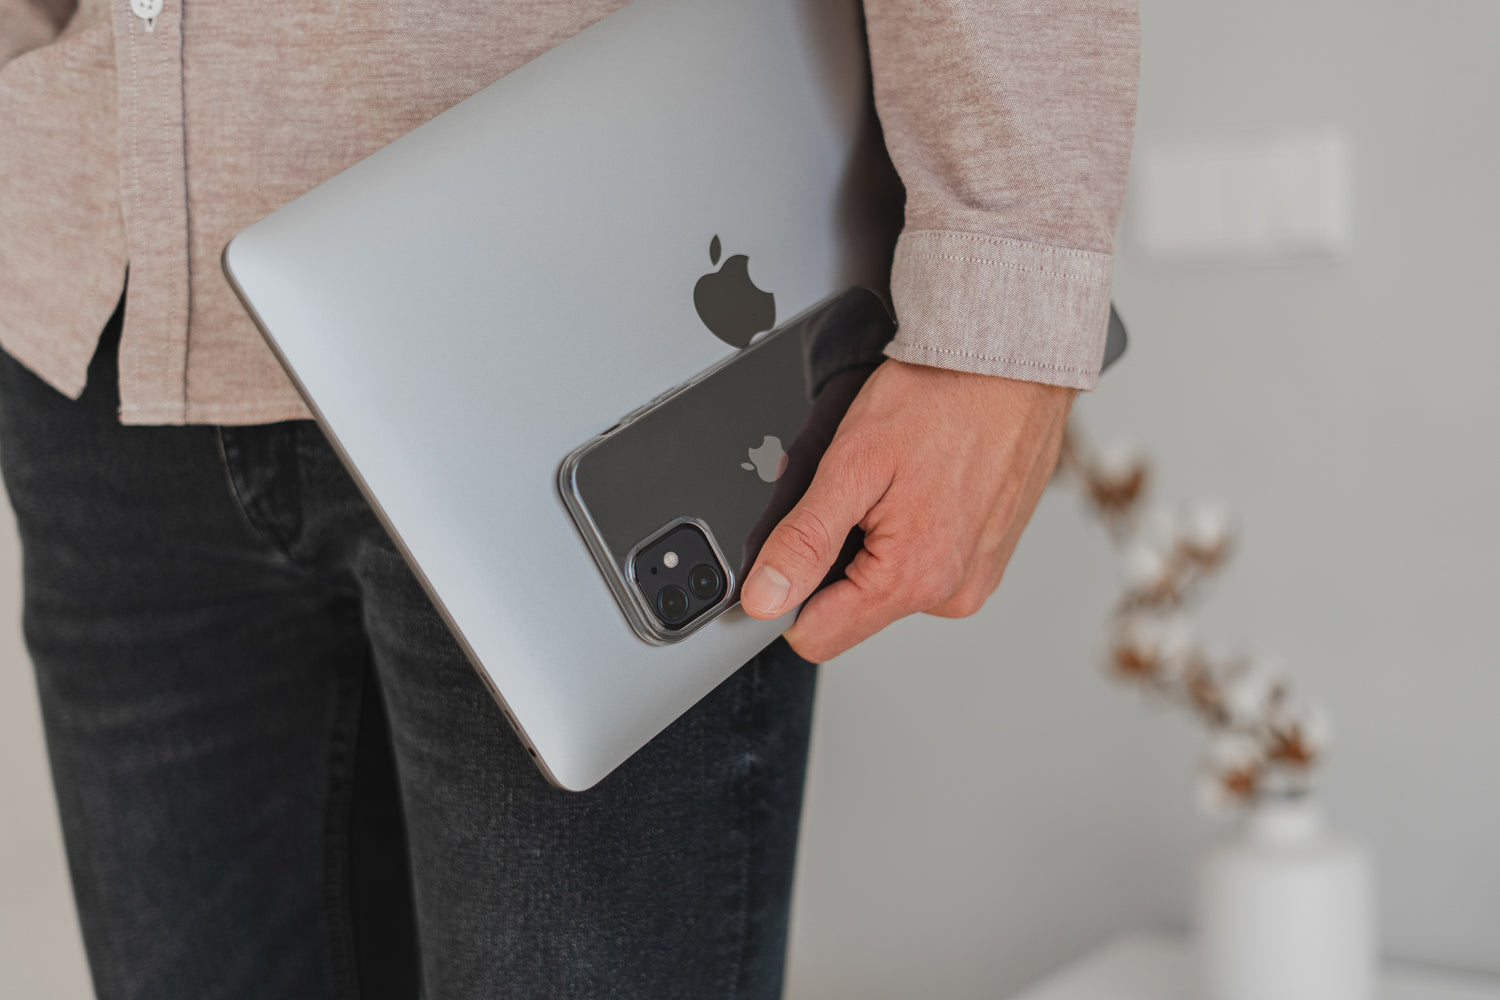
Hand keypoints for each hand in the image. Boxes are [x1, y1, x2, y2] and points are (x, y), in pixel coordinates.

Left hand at [739, 358, 1075, 662]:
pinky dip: (911, 530)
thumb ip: (805, 541)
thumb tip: (765, 600)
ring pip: (888, 585)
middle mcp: (953, 592)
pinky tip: (921, 485)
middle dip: (836, 556)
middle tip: (855, 493)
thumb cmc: (941, 397)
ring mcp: (976, 577)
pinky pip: (925, 564)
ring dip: (874, 541)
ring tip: (895, 481)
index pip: (818, 636)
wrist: (1011, 360)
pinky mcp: (988, 558)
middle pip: (853, 610)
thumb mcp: (851, 464)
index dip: (786, 596)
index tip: (789, 549)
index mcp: (915, 578)